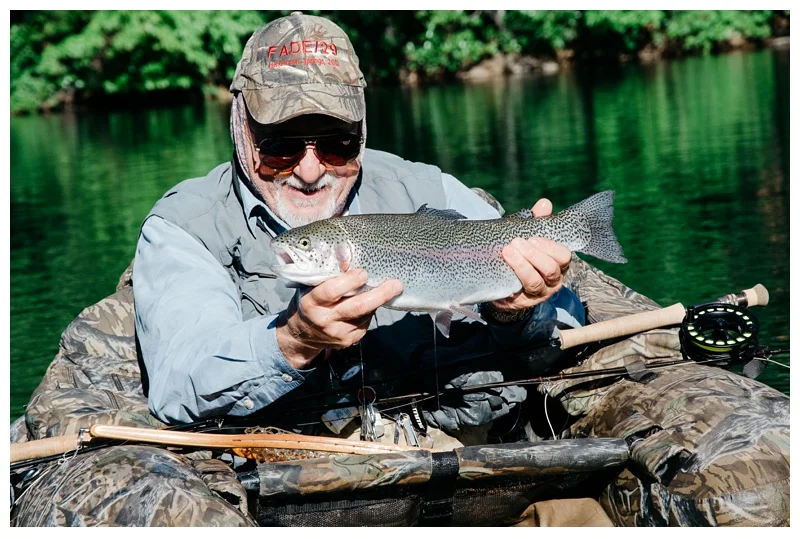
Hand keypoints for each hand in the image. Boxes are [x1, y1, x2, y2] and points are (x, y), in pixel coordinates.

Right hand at [276, 269, 402, 368]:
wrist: (302, 334)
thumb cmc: (310, 301)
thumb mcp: (312, 286)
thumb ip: (329, 272)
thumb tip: (346, 251)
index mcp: (311, 302)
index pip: (331, 291)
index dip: (349, 281)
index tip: (364, 272)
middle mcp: (324, 320)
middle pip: (357, 307)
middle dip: (379, 295)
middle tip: (396, 284)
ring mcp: (337, 333)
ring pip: (364, 315)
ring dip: (377, 301)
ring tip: (387, 289)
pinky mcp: (348, 341)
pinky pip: (365, 323)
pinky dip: (370, 311)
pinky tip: (370, 303)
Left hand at [491, 198, 571, 311]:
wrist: (503, 283)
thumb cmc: (520, 256)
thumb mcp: (527, 237)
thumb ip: (536, 222)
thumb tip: (545, 203)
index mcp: (557, 263)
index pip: (563, 256)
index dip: (549, 247)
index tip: (532, 238)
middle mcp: (552, 281)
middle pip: (551, 270)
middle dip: (534, 255)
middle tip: (516, 243)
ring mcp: (538, 294)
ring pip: (535, 283)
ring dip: (522, 266)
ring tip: (507, 252)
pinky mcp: (521, 302)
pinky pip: (518, 294)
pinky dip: (512, 280)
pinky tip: (502, 268)